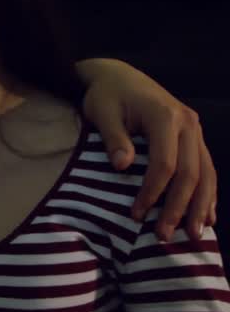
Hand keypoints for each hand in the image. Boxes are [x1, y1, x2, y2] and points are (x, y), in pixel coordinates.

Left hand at [79, 58, 216, 240]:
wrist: (118, 75)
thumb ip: (113, 138)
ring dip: (201, 206)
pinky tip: (207, 216)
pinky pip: (207, 168)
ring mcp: (195, 130)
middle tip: (164, 236)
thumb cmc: (106, 95)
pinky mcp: (194, 137)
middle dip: (179, 207)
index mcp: (165, 116)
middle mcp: (188, 123)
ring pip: (206, 173)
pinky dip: (208, 193)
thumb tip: (121, 166)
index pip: (165, 163)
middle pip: (191, 173)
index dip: (153, 192)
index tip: (137, 215)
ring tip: (194, 235)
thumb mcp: (102, 112)